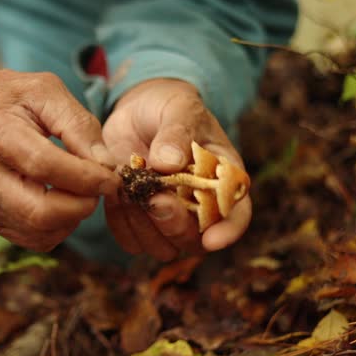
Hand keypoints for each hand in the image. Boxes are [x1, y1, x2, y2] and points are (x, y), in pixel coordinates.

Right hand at [0, 56, 118, 250]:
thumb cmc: (11, 96)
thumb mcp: (47, 92)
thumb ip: (79, 125)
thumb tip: (106, 166)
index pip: (44, 167)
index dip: (85, 178)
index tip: (112, 177)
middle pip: (40, 212)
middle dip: (82, 205)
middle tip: (99, 186)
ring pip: (40, 232)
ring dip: (73, 217)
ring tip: (80, 188)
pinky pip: (33, 237)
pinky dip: (58, 225)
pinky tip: (62, 198)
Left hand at [103, 78, 251, 260]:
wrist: (138, 113)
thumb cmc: (170, 108)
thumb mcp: (180, 108)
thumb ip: (178, 133)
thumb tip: (169, 163)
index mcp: (224, 180)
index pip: (237, 214)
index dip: (228, 231)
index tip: (211, 239)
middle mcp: (201, 207)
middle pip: (195, 238)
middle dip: (174, 224)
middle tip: (155, 199)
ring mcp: (170, 217)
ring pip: (163, 247)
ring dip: (144, 225)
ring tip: (130, 190)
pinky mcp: (140, 221)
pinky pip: (132, 240)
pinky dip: (122, 223)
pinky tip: (117, 194)